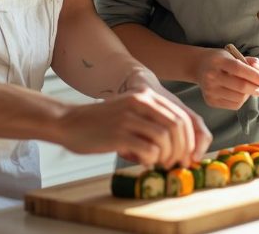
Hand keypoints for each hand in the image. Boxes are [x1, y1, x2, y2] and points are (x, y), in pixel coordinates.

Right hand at [57, 77, 202, 167]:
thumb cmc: (102, 123)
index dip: (190, 139)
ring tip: (160, 164)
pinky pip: (149, 150)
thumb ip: (152, 121)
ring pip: (165, 139)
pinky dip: (152, 160)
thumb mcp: (130, 112)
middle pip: (177, 127)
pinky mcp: (118, 134)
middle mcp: (140, 102)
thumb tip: (181, 146)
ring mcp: (129, 117)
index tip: (188, 155)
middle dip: (182, 150)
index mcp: (145, 95)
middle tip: (177, 163)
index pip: (180, 117)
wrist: (69, 122)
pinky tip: (144, 162)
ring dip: (167, 157)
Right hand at [194, 48, 258, 110]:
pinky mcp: (210, 101)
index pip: (238, 69)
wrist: (199, 67)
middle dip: (254, 89)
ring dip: (248, 95)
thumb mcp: (232, 54)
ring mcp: (209, 90)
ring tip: (248, 90)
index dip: (253, 75)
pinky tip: (240, 94)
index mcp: (218, 61)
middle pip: (239, 86)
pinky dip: (241, 101)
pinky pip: (233, 105)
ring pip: (238, 98)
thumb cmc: (219, 60)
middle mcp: (211, 76)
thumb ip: (248, 61)